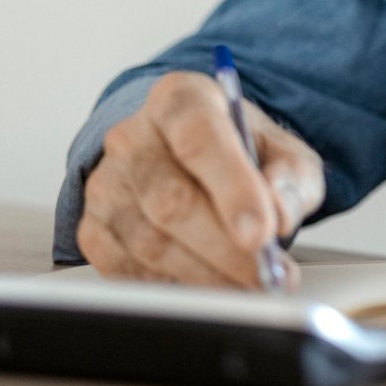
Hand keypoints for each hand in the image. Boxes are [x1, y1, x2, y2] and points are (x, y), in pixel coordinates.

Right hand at [79, 70, 325, 288]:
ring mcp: (106, 184)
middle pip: (171, 200)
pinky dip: (175, 287)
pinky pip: (129, 270)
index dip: (232, 188)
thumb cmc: (240, 151)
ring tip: (250, 286)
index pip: (199, 139)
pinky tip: (210, 286)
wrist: (194, 159)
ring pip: (151, 242)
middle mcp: (132, 137)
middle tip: (267, 275)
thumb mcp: (282, 150)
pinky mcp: (94, 229)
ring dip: (206, 275)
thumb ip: (290, 177)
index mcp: (180, 99)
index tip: (263, 233)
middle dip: (225, 249)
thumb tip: (280, 216)